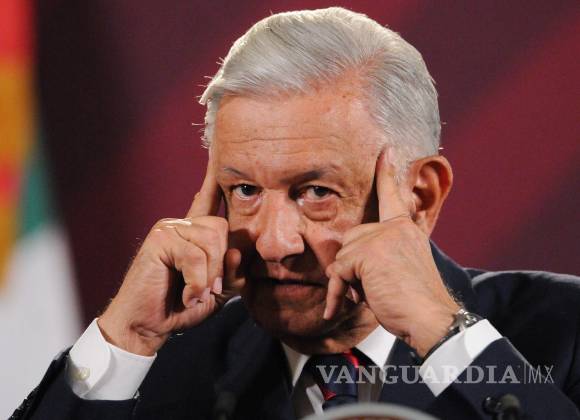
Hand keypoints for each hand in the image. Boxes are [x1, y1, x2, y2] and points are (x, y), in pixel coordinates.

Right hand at [98, 160, 243, 355]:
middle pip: (223, 229)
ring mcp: (169, 228)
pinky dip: (197, 282)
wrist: (145, 326)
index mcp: (195, 233)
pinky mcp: (159, 239)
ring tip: (195, 294)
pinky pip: (195, 256)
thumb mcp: (216, 291)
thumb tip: (237, 252)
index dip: (215, 179)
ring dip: (209, 277)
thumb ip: (232, 273)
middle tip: (208, 290)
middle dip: (222, 265)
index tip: (219, 154)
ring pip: (211, 242)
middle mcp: (182, 225)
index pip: (209, 201)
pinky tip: (187, 296)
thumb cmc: (180, 307)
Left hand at [324, 152, 459, 356]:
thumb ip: (382, 254)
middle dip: (352, 265)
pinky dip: (336, 294)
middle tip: (370, 287)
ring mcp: (381, 239)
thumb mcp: (402, 268)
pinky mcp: (367, 254)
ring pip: (342, 256)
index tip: (386, 150)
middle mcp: (394, 228)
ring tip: (368, 296)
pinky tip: (338, 309)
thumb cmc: (415, 301)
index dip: (387, 174)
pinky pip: (337, 272)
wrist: (431, 319)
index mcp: (405, 229)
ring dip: (347, 281)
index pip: (393, 197)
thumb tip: (345, 261)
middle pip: (351, 238)